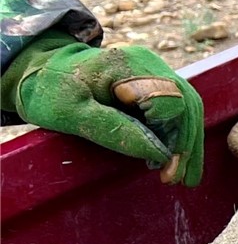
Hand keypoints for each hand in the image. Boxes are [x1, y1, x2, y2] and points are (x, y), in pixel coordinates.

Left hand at [0, 36, 204, 184]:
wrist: (43, 72)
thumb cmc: (51, 91)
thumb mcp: (71, 114)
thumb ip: (113, 130)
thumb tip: (159, 154)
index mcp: (127, 65)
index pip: (171, 100)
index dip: (171, 134)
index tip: (159, 165)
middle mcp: (149, 64)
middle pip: (186, 105)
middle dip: (185, 145)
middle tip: (178, 179)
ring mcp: (155, 72)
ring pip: (188, 109)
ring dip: (188, 144)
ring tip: (184, 176)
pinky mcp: (156, 84)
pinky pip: (178, 110)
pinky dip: (179, 136)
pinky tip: (175, 159)